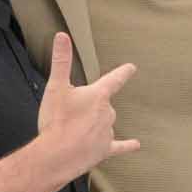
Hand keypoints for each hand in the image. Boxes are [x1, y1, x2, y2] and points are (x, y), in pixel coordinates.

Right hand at [36, 32, 139, 176]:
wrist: (57, 154)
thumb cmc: (56, 121)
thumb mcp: (56, 87)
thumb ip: (61, 61)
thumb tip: (62, 36)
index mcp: (97, 96)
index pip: (114, 80)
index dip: (123, 73)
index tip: (131, 68)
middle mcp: (107, 113)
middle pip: (105, 105)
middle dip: (93, 106)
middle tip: (72, 113)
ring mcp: (108, 132)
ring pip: (106, 123)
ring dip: (95, 124)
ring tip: (75, 130)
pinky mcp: (105, 150)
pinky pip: (119, 146)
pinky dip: (127, 146)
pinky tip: (135, 145)